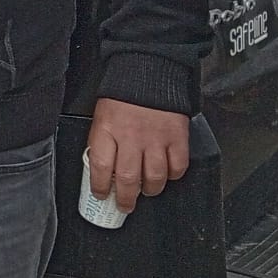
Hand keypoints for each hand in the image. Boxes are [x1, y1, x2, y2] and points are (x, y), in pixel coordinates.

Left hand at [86, 97, 191, 213]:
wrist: (148, 72)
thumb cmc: (122, 96)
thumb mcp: (101, 117)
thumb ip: (102, 142)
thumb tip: (101, 170)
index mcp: (107, 130)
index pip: (101, 167)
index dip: (100, 187)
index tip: (101, 195)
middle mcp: (131, 137)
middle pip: (128, 179)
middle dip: (125, 198)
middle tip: (124, 205)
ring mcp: (156, 139)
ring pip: (154, 178)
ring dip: (149, 190)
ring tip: (146, 192)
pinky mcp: (177, 138)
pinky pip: (177, 167)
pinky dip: (172, 176)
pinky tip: (165, 175)